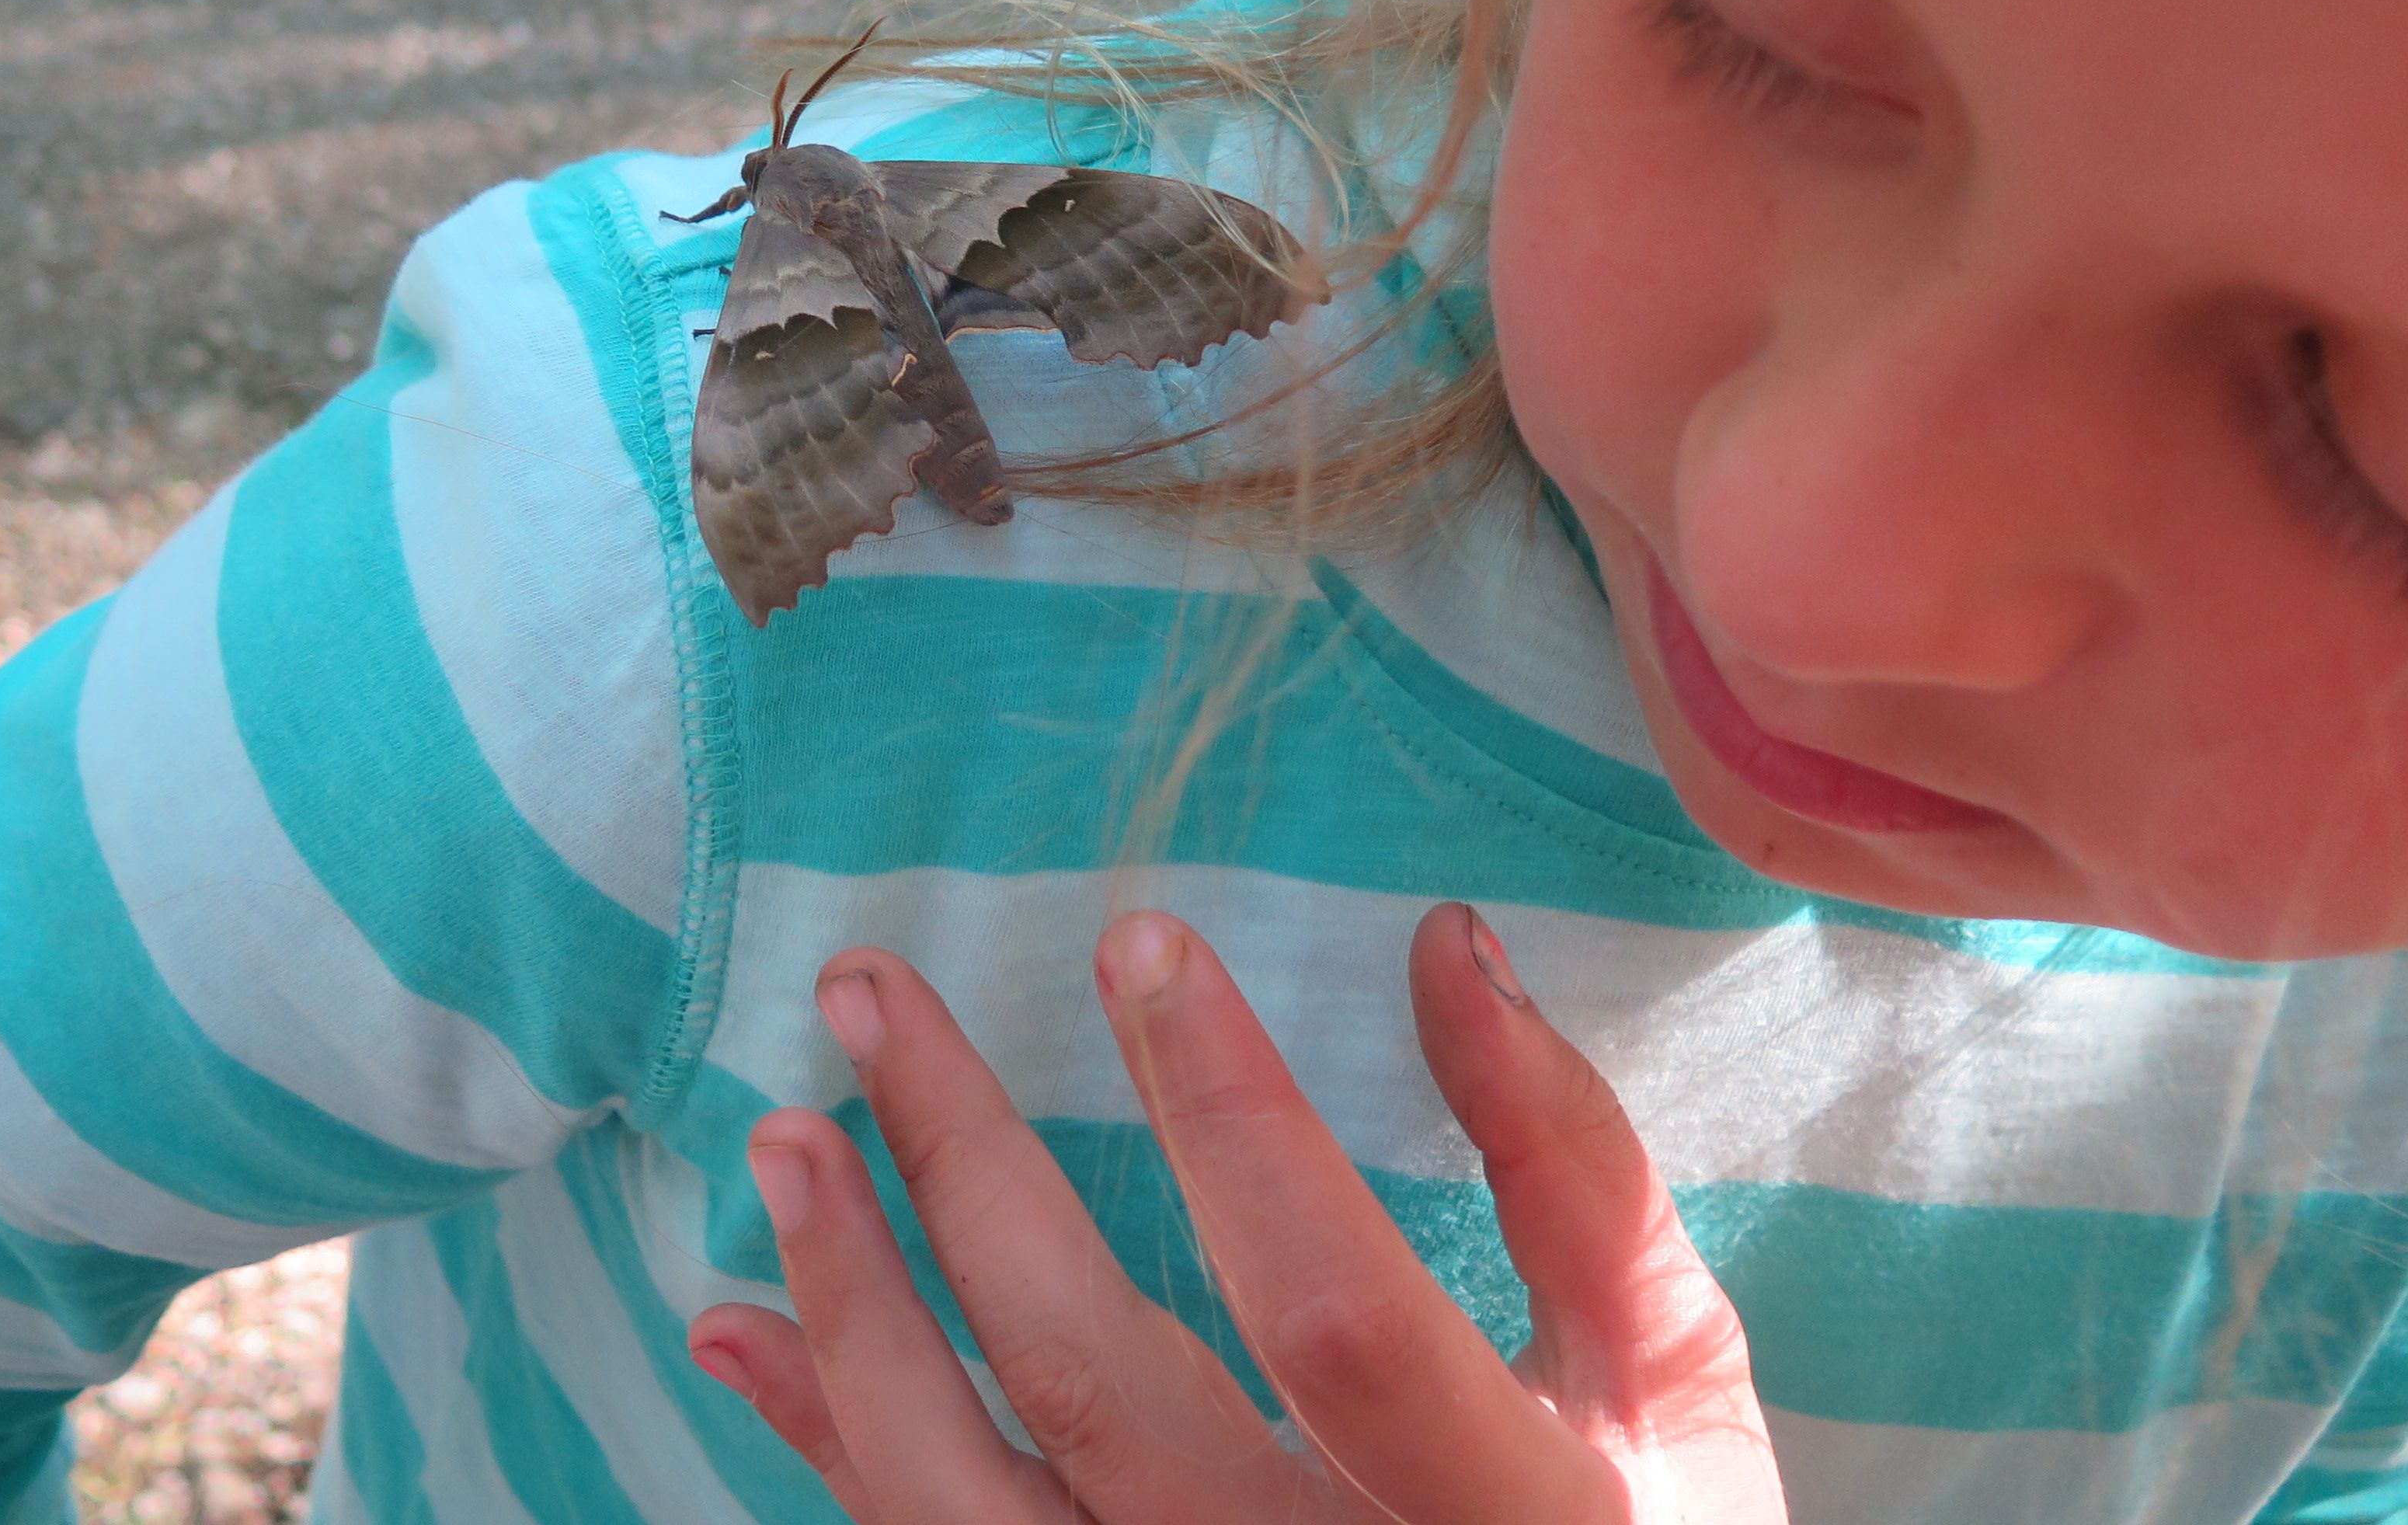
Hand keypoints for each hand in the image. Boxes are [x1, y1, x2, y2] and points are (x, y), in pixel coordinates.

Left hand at [687, 903, 1782, 1524]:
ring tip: (782, 1137)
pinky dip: (823, 1442)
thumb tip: (1449, 944)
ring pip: (958, 1499)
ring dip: (850, 1311)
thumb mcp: (1665, 1377)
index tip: (1139, 942)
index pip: (1335, 1306)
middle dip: (963, 1163)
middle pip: (1093, 1381)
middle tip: (868, 992)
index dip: (1235, 1117)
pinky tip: (741, 1328)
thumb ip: (1573, 1168)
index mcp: (1502, 1522)